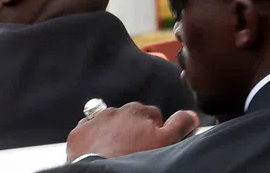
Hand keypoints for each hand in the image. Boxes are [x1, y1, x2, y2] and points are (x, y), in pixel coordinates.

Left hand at [65, 102, 197, 160]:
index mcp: (138, 109)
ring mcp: (95, 120)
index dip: (154, 132)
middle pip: (130, 118)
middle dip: (132, 131)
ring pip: (108, 123)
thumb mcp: (165, 144)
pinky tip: (96, 151)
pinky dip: (91, 139)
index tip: (151, 145)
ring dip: (112, 134)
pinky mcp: (78, 133)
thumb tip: (191, 114)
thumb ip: (180, 124)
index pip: (152, 116)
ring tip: (114, 153)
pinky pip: (87, 131)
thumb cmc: (134, 159)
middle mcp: (116, 109)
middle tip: (133, 151)